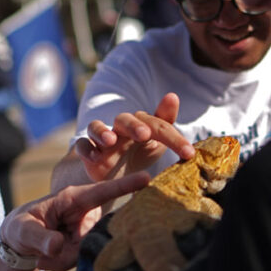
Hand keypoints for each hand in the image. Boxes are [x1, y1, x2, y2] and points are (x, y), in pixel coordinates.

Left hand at [0, 172, 149, 270]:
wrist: (21, 241)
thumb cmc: (22, 227)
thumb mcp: (23, 231)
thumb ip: (39, 238)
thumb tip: (57, 245)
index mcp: (72, 198)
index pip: (102, 191)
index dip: (125, 185)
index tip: (147, 178)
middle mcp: (87, 213)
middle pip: (96, 233)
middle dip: (72, 248)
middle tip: (45, 251)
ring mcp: (90, 230)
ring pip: (89, 251)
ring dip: (64, 258)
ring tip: (43, 254)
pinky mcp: (90, 245)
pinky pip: (84, 260)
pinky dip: (63, 263)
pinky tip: (49, 258)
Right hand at [74, 92, 194, 181]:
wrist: (117, 174)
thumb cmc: (140, 152)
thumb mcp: (157, 142)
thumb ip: (166, 122)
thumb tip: (173, 95)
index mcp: (142, 124)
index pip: (159, 125)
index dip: (174, 138)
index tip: (189, 154)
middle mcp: (121, 128)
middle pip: (125, 119)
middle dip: (134, 126)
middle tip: (144, 135)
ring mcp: (102, 139)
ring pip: (96, 127)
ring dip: (102, 132)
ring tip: (110, 140)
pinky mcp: (88, 152)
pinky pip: (82, 145)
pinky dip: (86, 149)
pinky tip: (94, 157)